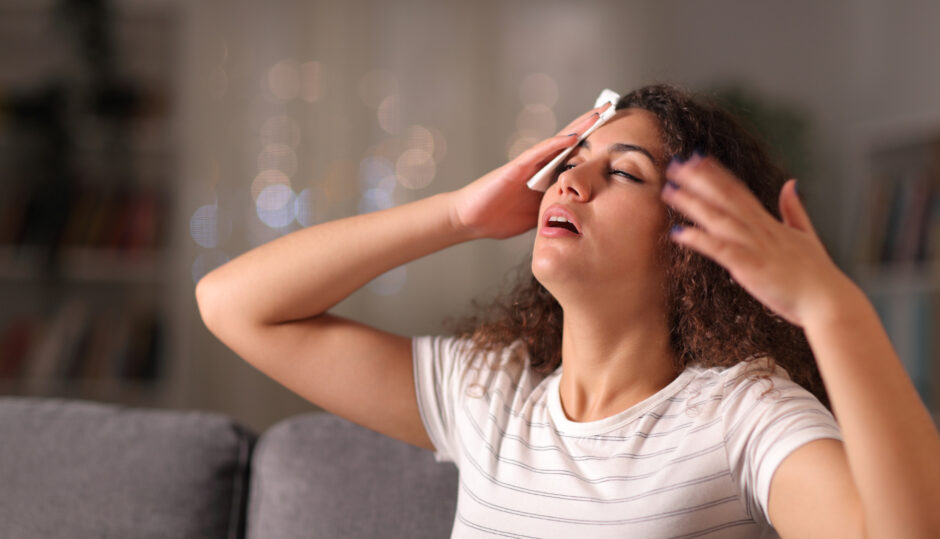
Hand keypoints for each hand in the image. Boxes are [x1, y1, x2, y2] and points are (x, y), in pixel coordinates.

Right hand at [450, 102, 611, 239]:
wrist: (470, 219)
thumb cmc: (500, 217)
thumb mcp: (540, 215)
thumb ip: (559, 208)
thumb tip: (585, 216)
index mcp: (547, 176)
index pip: (576, 155)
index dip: (595, 143)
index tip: (619, 133)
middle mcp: (539, 165)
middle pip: (571, 141)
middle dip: (591, 126)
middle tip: (613, 108)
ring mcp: (528, 164)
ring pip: (558, 141)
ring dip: (578, 127)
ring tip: (599, 113)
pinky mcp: (515, 168)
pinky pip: (538, 153)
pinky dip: (555, 144)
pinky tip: (572, 137)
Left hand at [660, 152, 863, 327]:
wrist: (828, 301)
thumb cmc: (817, 275)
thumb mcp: (807, 235)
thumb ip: (794, 210)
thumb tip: (791, 184)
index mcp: (770, 223)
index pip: (739, 191)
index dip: (717, 174)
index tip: (697, 159)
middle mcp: (760, 229)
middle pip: (725, 198)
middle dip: (698, 180)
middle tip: (675, 164)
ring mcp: (755, 246)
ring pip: (719, 218)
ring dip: (693, 204)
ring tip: (669, 191)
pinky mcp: (750, 267)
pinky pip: (720, 250)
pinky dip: (700, 240)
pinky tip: (678, 233)